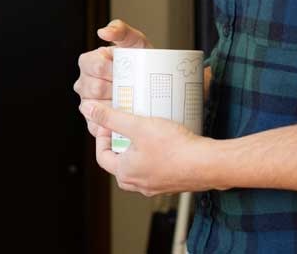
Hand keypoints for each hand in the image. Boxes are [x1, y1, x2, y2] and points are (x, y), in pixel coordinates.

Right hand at [73, 19, 148, 136]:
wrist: (153, 84)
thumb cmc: (142, 61)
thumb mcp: (135, 41)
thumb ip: (120, 30)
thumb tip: (103, 32)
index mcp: (88, 62)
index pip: (94, 66)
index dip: (111, 70)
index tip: (126, 71)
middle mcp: (84, 82)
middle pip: (93, 88)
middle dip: (114, 89)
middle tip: (131, 89)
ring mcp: (88, 103)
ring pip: (94, 108)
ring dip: (113, 107)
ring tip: (130, 104)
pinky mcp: (94, 121)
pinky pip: (96, 126)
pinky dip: (109, 126)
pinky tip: (123, 122)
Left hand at [79, 101, 213, 196]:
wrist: (208, 164)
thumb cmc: (175, 148)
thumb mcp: (137, 126)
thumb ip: (111, 117)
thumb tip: (88, 109)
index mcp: (125, 173)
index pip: (102, 156)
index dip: (102, 137)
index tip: (108, 123)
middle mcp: (139, 184)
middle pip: (119, 162)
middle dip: (120, 142)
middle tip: (126, 125)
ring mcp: (156, 185)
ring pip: (138, 166)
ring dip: (138, 149)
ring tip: (145, 130)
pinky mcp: (172, 182)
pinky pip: (156, 168)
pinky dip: (154, 155)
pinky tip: (164, 141)